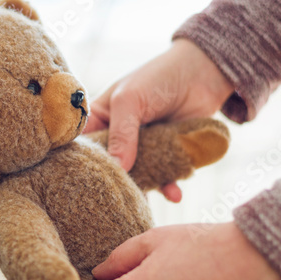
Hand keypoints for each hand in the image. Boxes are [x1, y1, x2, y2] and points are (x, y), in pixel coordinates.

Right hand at [86, 39, 232, 200]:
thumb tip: (118, 169)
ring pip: (136, 176)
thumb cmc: (158, 77)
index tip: (77, 185)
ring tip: (142, 206)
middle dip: (111, 184)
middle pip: (109, 167)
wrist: (203, 73)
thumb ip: (122, 134)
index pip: (82, 147)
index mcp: (100, 120)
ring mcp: (142, 149)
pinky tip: (175, 194)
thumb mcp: (131, 100)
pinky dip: (168, 186)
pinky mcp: (166, 155)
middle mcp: (118, 137)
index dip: (79, 164)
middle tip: (110, 203)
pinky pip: (163, 177)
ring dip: (142, 190)